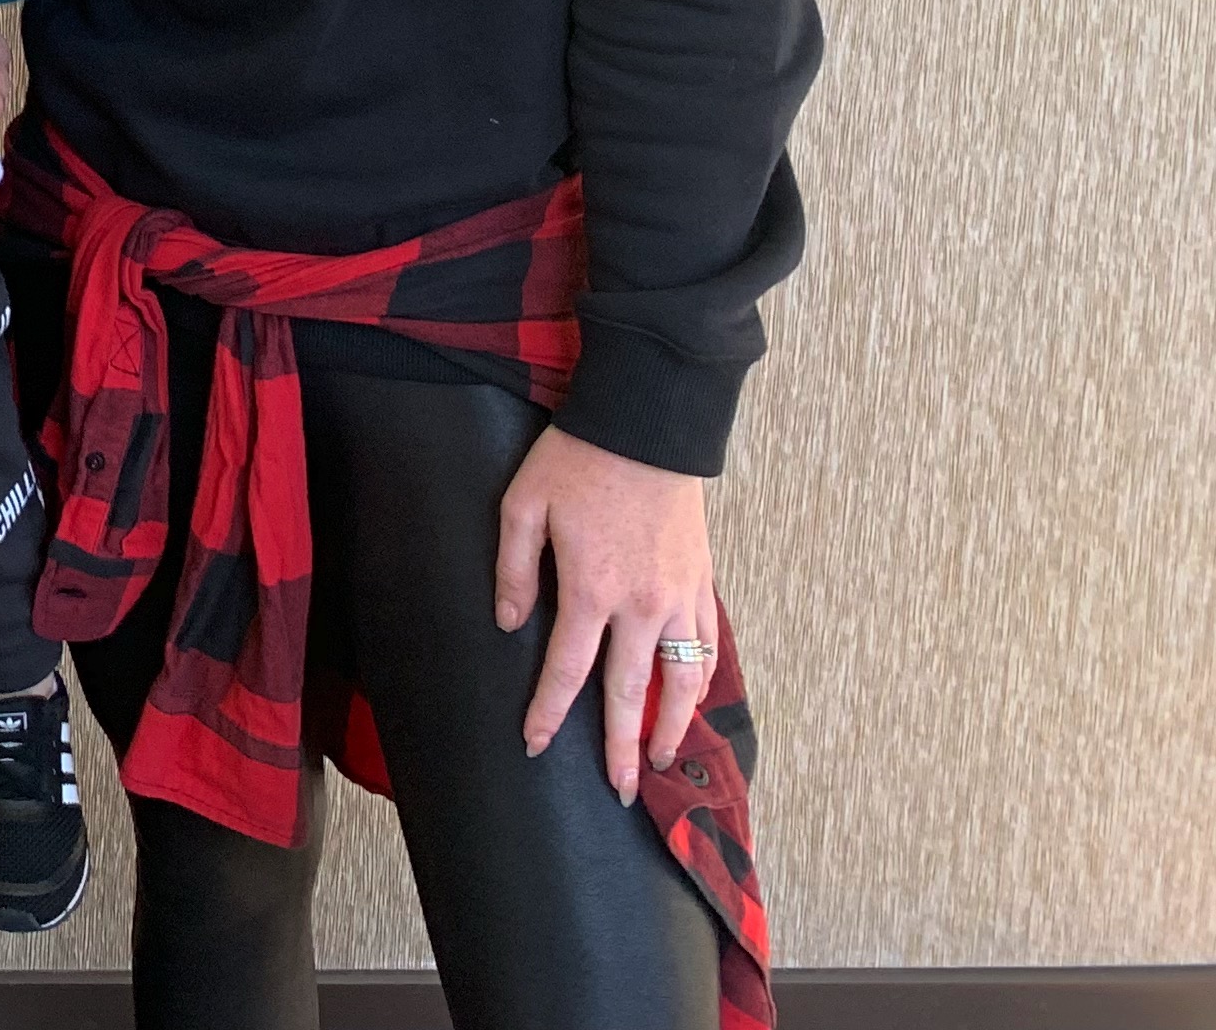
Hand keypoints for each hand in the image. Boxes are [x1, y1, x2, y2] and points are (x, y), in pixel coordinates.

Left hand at [495, 424, 717, 800]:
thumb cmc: (578, 460)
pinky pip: (706, 647)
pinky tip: (692, 701)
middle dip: (620, 747)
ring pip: (681, 682)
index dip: (549, 712)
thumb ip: (514, 570)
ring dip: (671, 726)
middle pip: (631, 694)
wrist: (647, 425)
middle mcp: (642, 606)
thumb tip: (510, 626)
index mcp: (590, 589)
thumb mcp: (523, 505)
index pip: (566, 670)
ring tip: (659, 761)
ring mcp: (680, 597)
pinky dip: (701, 682)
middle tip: (618, 790)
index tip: (536, 744)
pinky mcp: (703, 583)